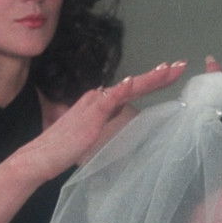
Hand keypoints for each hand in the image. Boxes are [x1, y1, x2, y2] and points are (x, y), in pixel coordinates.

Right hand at [30, 61, 186, 179]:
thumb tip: (125, 134)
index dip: (152, 80)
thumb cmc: (63, 151)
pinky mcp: (90, 114)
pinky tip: (135, 82)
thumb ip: (107, 132)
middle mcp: (98, 98)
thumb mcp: (92, 139)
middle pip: (134, 84)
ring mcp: (94, 103)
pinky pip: (109, 98)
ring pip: (128, 87)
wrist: (40, 157)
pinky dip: (123, 89)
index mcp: (99, 103)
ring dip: (150, 78)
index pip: (131, 90)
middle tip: (181, 65)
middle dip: (159, 74)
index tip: (171, 72)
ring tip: (170, 69)